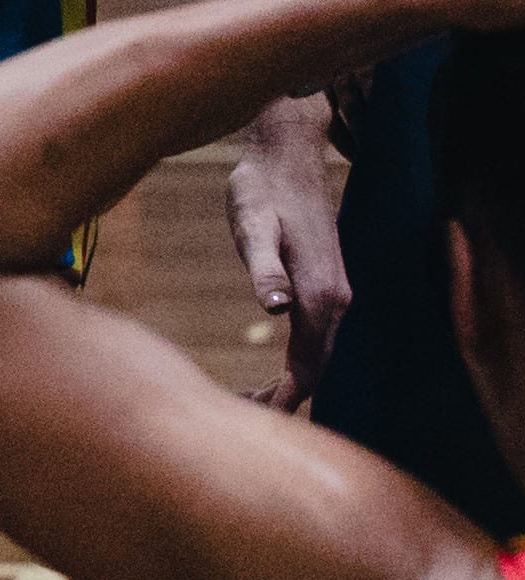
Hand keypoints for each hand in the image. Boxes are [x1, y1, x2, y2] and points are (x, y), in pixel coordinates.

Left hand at [228, 102, 349, 405]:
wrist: (285, 159)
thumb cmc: (261, 191)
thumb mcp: (252, 226)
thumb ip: (265, 268)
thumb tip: (275, 309)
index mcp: (320, 295)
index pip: (310, 364)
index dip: (286, 398)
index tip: (256, 419)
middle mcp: (336, 301)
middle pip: (318, 368)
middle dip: (287, 400)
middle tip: (243, 418)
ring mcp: (333, 294)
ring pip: (319, 355)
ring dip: (292, 384)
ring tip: (251, 405)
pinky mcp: (323, 286)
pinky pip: (316, 338)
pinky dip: (298, 363)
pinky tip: (273, 373)